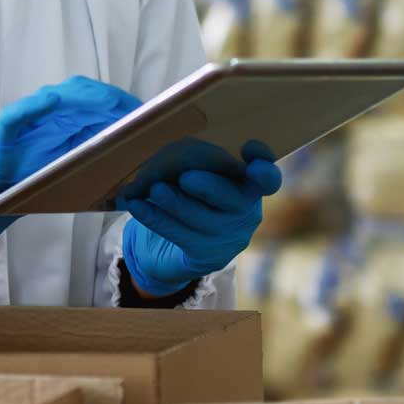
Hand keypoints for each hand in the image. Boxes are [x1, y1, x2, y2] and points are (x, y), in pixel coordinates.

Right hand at [0, 76, 139, 252]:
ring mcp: (23, 121)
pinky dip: (34, 106)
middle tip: (133, 109)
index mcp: (62, 123)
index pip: (94, 100)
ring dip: (79, 98)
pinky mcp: (3, 133)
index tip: (146, 110)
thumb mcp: (70, 173)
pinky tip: (52, 100)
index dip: (119, 101)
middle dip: (107, 98)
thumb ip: (95, 158)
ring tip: (105, 103)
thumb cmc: (30, 186)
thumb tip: (139, 152)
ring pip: (51, 98)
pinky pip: (17, 115)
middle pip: (78, 93)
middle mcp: (44, 115)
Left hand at [120, 142, 282, 296]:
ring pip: (201, 218)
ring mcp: (227, 236)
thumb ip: (194, 162)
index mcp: (249, 186)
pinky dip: (154, 218)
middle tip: (186, 177)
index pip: (267, 178)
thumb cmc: (192, 196)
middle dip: (210, 187)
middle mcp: (245, 212)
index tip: (250, 148)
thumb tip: (167, 158)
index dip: (263, 166)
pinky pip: (177, 234)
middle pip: (234, 199)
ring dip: (176, 202)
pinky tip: (136, 206)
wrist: (181, 244)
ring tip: (154, 190)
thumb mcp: (199, 175)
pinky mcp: (205, 255)